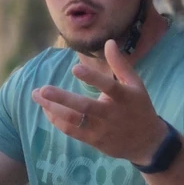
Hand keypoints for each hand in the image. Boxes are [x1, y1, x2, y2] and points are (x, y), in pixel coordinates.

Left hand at [31, 39, 165, 165]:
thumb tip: (109, 42)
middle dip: (62, 98)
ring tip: (37, 95)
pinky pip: (71, 131)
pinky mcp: (93, 140)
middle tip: (42, 89)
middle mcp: (111, 114)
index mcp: (124, 97)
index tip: (75, 68)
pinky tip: (46, 109)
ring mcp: (101, 129)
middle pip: (84, 107)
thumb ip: (120, 64)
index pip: (108, 86)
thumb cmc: (139, 107)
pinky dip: (57, 120)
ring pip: (74, 120)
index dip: (92, 78)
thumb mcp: (135, 84)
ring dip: (53, 109)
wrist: (147, 142)